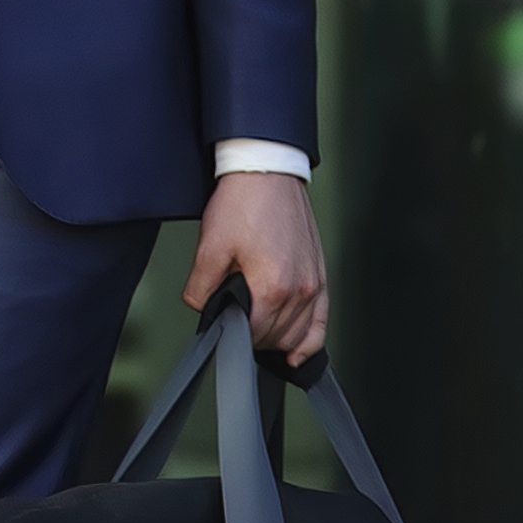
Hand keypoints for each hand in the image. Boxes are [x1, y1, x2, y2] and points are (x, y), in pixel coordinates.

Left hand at [184, 171, 326, 359]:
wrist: (266, 171)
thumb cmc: (243, 202)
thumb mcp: (209, 246)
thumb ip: (201, 288)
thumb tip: (202, 309)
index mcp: (272, 286)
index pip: (254, 335)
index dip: (234, 337)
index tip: (224, 331)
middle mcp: (299, 288)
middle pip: (276, 337)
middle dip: (253, 337)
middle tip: (235, 324)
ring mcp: (313, 281)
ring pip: (299, 333)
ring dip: (279, 340)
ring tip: (259, 334)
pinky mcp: (319, 273)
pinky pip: (322, 320)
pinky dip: (312, 339)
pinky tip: (300, 350)